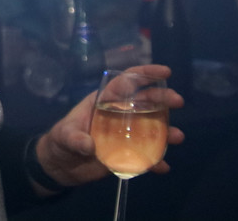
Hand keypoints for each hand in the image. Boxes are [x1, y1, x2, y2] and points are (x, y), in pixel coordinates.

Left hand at [35, 64, 185, 189]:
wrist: (60, 166)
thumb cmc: (60, 142)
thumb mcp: (64, 136)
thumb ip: (75, 139)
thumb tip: (89, 145)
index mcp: (103, 102)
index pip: (125, 83)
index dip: (144, 74)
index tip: (164, 72)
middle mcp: (118, 115)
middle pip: (144, 102)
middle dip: (162, 98)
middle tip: (178, 101)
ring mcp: (124, 135)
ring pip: (150, 128)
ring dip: (166, 131)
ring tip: (177, 137)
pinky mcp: (126, 154)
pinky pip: (145, 156)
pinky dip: (155, 161)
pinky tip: (163, 167)